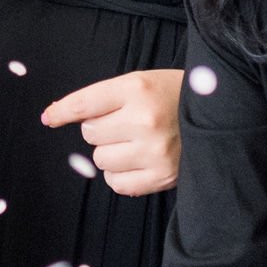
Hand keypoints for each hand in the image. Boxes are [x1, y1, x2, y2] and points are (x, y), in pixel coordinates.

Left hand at [39, 65, 183, 197]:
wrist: (218, 114)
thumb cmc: (170, 96)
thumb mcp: (138, 82)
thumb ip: (101, 98)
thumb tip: (52, 115)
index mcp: (137, 88)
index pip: (84, 104)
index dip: (61, 111)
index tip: (49, 118)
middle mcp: (144, 119)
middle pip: (89, 133)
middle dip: (100, 129)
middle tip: (124, 122)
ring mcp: (154, 150)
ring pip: (101, 159)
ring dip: (110, 152)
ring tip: (134, 141)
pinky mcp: (163, 175)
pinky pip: (117, 183)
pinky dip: (119, 175)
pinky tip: (136, 161)